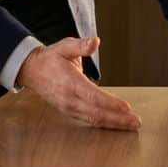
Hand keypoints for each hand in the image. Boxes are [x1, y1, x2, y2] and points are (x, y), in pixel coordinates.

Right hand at [16, 36, 141, 130]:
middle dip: (118, 119)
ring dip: (113, 124)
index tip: (126, 107)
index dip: (110, 103)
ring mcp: (69, 107)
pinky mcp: (70, 111)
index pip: (93, 96)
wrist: (31, 71)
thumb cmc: (50, 58)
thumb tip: (95, 41)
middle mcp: (70, 99)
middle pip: (97, 113)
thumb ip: (80, 45)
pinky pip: (89, 120)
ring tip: (130, 124)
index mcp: (70, 83)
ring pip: (94, 119)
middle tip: (136, 121)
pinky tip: (115, 124)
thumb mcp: (64, 46)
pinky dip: (103, 124)